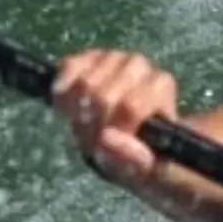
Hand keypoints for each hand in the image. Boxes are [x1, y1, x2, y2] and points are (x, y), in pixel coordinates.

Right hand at [52, 49, 178, 193]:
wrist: (124, 138)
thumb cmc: (140, 151)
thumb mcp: (145, 165)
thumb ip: (133, 157)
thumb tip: (106, 138)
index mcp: (160, 85)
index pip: (130, 106)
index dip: (113, 130)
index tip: (111, 144)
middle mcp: (140, 65)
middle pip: (102, 95)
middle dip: (93, 124)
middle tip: (95, 136)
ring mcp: (113, 57)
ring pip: (84, 82)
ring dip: (77, 110)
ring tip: (87, 123)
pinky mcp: (89, 56)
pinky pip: (68, 67)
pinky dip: (62, 90)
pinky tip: (67, 106)